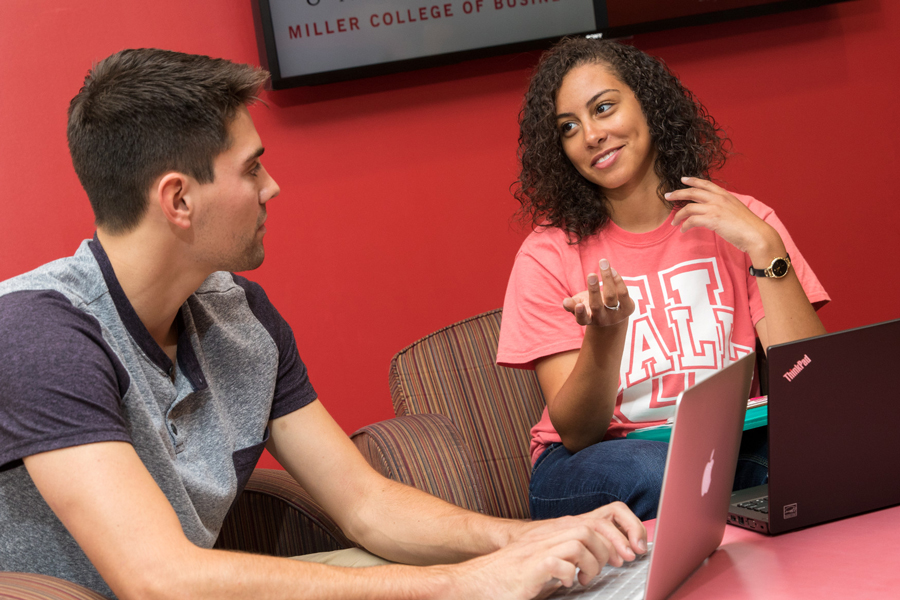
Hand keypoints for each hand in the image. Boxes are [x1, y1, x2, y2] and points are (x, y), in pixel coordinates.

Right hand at [442, 503, 645, 599]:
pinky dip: (569, 575)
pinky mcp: (530, 566)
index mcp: (555, 532)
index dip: (620, 532)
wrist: (478, 581)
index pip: (596, 518)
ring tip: (586, 578)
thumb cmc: (512, 575)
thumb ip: (569, 557)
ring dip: (592, 562)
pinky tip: (565, 583)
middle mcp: (548, 535)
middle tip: (616, 566)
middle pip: (591, 526)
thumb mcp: (547, 561)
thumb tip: (599, 563)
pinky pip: (559, 563)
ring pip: (580, 540)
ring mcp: (539, 548)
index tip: (631, 552)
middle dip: (612, 547)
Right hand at [563, 259, 633, 326]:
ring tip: (603, 262)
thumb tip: (565, 302)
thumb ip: (572, 304)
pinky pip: (623, 293)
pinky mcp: (628, 309)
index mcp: (588, 320)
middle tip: (591, 274)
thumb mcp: (579, 305)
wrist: (613, 314)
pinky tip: (612, 270)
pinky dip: (617, 280)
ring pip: (611, 296)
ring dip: (607, 278)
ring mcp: (616, 315)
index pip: (582, 319)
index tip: (579, 305)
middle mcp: (602, 320)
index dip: (580, 313)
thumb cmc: (591, 306)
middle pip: (597, 306)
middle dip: (594, 290)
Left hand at [667, 177, 780, 254]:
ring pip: (689, 207)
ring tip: (673, 221)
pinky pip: (691, 220)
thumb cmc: (748, 226)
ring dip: (678, 215)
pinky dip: (684, 225)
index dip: (693, 180)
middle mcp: (719, 199)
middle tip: (667, 196)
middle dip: (678, 193)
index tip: (683, 179)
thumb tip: (715, 211)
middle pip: (692, 192)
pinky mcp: (712, 220)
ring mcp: (715, 208)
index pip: (706, 184)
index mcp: (725, 195)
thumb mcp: (736, 210)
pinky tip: (683, 230)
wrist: (756, 234)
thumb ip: (724, 207)